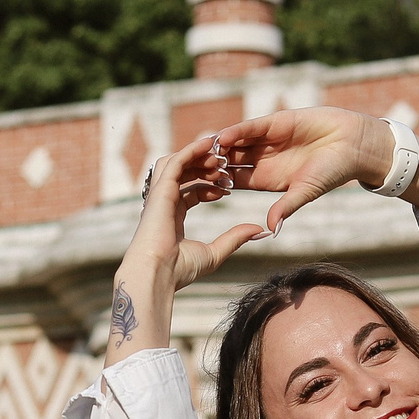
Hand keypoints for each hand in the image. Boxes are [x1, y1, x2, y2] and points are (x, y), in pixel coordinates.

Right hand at [126, 132, 268, 293]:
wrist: (157, 274)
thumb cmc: (179, 271)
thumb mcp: (215, 253)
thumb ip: (235, 238)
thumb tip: (260, 231)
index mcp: (172, 218)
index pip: (190, 192)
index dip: (209, 187)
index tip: (228, 188)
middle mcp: (164, 204)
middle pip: (183, 174)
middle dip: (205, 167)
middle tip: (226, 166)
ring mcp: (160, 196)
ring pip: (177, 163)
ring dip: (197, 155)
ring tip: (218, 152)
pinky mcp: (160, 191)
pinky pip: (176, 162)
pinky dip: (191, 150)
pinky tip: (208, 144)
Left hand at [213, 107, 392, 235]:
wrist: (353, 145)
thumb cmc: (332, 172)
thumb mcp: (305, 191)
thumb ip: (286, 207)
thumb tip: (271, 230)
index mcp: (265, 179)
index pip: (233, 181)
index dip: (217, 184)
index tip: (200, 191)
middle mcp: (262, 159)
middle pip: (229, 161)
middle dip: (212, 165)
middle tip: (192, 171)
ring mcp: (267, 139)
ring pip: (236, 143)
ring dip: (219, 148)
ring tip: (201, 154)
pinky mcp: (275, 122)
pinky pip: (251, 127)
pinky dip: (236, 132)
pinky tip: (222, 137)